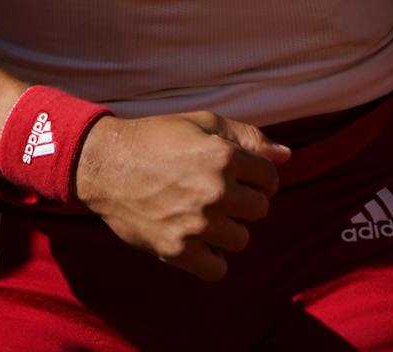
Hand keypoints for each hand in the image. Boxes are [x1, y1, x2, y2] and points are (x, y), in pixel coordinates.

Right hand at [72, 110, 289, 281]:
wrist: (105, 164)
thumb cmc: (156, 139)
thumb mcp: (203, 124)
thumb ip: (248, 137)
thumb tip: (286, 156)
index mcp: (224, 157)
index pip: (270, 178)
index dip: (257, 176)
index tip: (238, 176)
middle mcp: (214, 192)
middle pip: (259, 210)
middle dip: (243, 202)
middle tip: (217, 195)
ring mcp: (196, 224)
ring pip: (241, 240)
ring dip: (227, 229)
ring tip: (203, 215)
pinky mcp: (177, 250)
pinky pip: (217, 269)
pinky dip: (211, 258)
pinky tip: (197, 240)